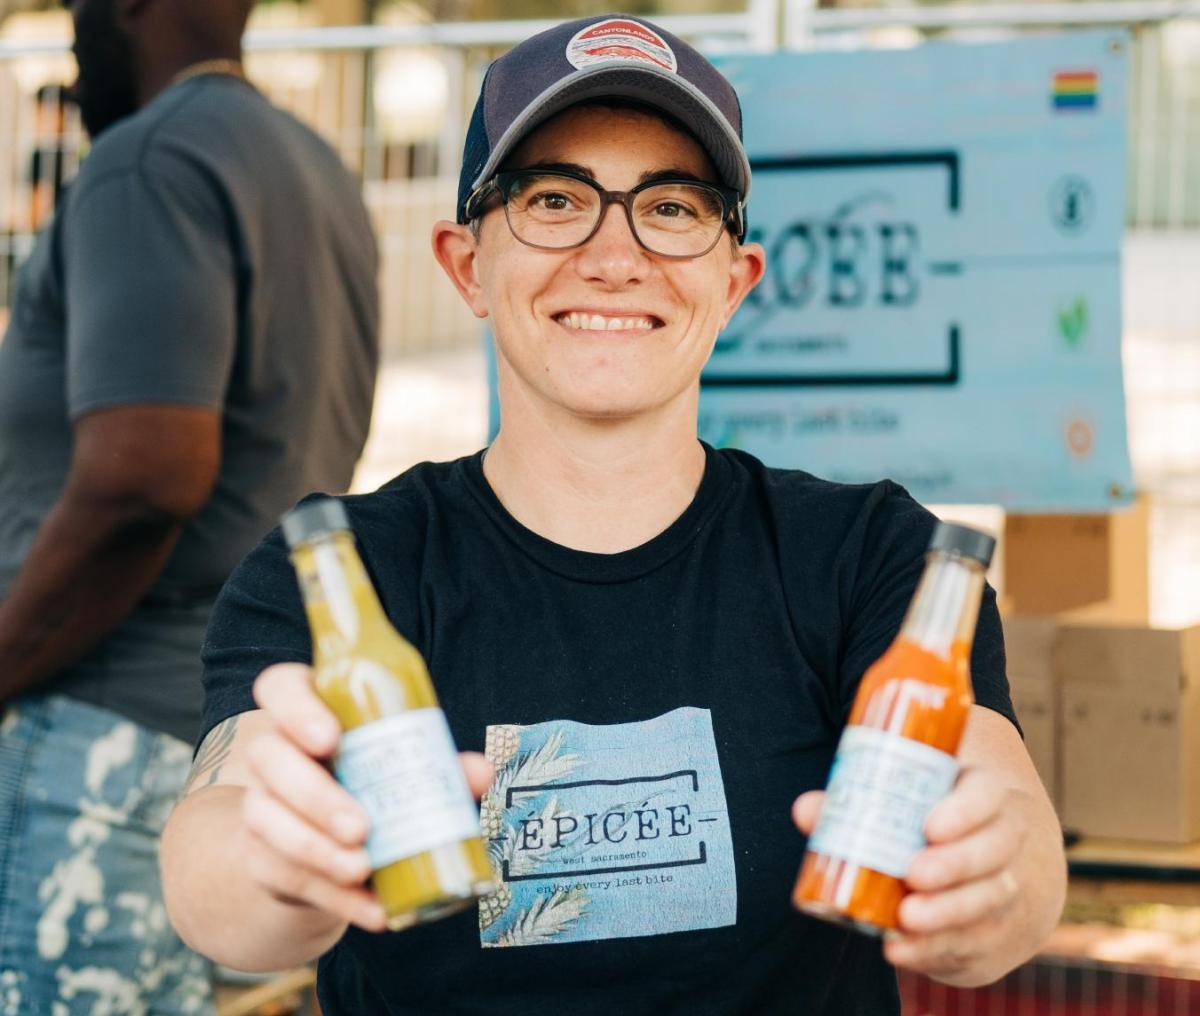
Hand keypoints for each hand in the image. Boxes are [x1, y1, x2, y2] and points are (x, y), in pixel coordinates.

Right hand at [242, 662, 493, 933]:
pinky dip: (334, 898)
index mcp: (306, 710)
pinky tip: (371, 909)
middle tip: (360, 826)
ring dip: (317, 850)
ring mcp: (259, 804)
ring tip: (362, 869)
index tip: (330, 738)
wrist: (329, 843)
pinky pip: (286, 876)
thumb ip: (439, 762)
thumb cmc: (370, 780)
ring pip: (267, 821)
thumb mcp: (402, 763)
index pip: (280, 687)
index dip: (297, 709)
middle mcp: (272, 751)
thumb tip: (480, 772)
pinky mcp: (260, 857)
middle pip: (269, 757)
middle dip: (315, 795)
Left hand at [793, 765, 1031, 984]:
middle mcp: (1003, 841)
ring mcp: (1007, 890)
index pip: (987, 794)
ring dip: (948, 912)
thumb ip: (852, 805)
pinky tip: (903, 948)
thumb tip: (807, 811)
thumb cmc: (924, 831)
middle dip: (955, 864)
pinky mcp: (996, 936)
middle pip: (995, 850)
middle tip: (913, 874)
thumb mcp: (900, 808)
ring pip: (990, 900)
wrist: (982, 878)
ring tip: (906, 917)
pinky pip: (976, 943)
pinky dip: (937, 949)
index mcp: (980, 798)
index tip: (929, 826)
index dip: (965, 810)